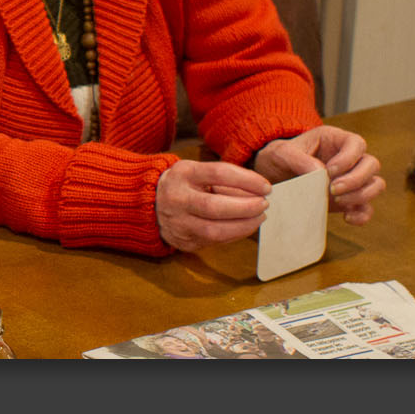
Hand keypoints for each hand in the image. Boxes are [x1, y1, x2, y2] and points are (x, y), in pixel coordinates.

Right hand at [155, 159, 270, 251]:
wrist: (148, 202)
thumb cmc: (182, 184)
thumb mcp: (197, 171)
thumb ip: (226, 179)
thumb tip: (259, 191)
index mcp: (183, 174)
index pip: (219, 174)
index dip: (247, 180)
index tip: (266, 186)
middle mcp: (176, 199)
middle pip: (215, 206)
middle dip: (246, 207)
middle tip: (264, 204)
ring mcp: (178, 223)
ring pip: (215, 231)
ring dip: (244, 225)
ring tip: (259, 217)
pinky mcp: (183, 241)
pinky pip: (214, 242)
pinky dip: (235, 234)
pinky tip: (246, 226)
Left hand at [252, 125, 384, 225]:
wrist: (272, 176)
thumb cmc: (279, 158)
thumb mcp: (280, 152)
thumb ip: (297, 158)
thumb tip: (319, 171)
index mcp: (335, 140)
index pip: (357, 143)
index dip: (349, 157)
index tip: (330, 170)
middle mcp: (349, 159)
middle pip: (372, 164)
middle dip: (357, 179)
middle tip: (333, 189)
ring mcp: (351, 180)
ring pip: (376, 184)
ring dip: (362, 195)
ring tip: (337, 200)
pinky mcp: (349, 199)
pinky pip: (367, 207)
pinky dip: (362, 214)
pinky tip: (347, 217)